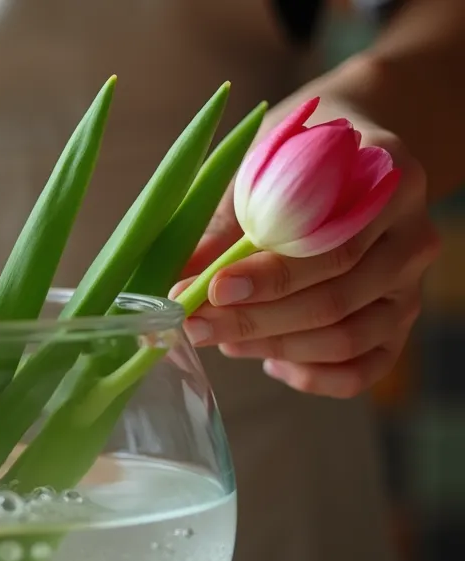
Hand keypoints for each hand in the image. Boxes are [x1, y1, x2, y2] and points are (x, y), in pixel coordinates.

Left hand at [176, 103, 440, 398]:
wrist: (347, 152)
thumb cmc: (298, 159)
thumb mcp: (261, 171)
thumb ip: (226, 225)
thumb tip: (180, 278)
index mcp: (387, 184)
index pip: (331, 247)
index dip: (269, 277)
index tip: (213, 288)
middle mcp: (411, 237)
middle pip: (337, 299)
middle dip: (256, 320)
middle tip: (197, 325)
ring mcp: (410, 285)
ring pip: (348, 338)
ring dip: (275, 346)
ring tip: (223, 339)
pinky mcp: (401, 323)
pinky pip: (365, 367)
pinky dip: (314, 376)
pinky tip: (271, 363)